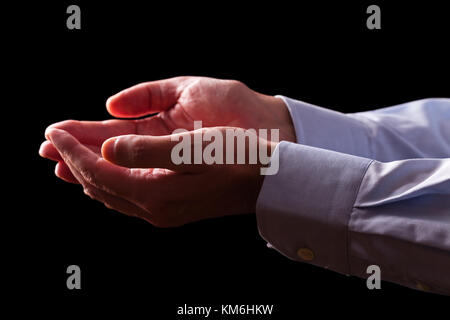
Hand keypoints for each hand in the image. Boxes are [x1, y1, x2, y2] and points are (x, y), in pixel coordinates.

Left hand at [44, 126, 276, 226]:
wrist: (268, 180)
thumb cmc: (236, 157)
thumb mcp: (192, 149)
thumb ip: (146, 150)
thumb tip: (108, 148)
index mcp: (156, 192)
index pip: (99, 171)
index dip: (74, 149)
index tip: (54, 130)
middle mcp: (154, 207)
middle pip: (99, 185)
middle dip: (73, 161)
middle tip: (52, 141)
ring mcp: (163, 211)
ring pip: (111, 192)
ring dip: (87, 171)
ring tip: (67, 156)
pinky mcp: (172, 206)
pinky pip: (127, 195)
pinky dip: (108, 180)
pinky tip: (105, 171)